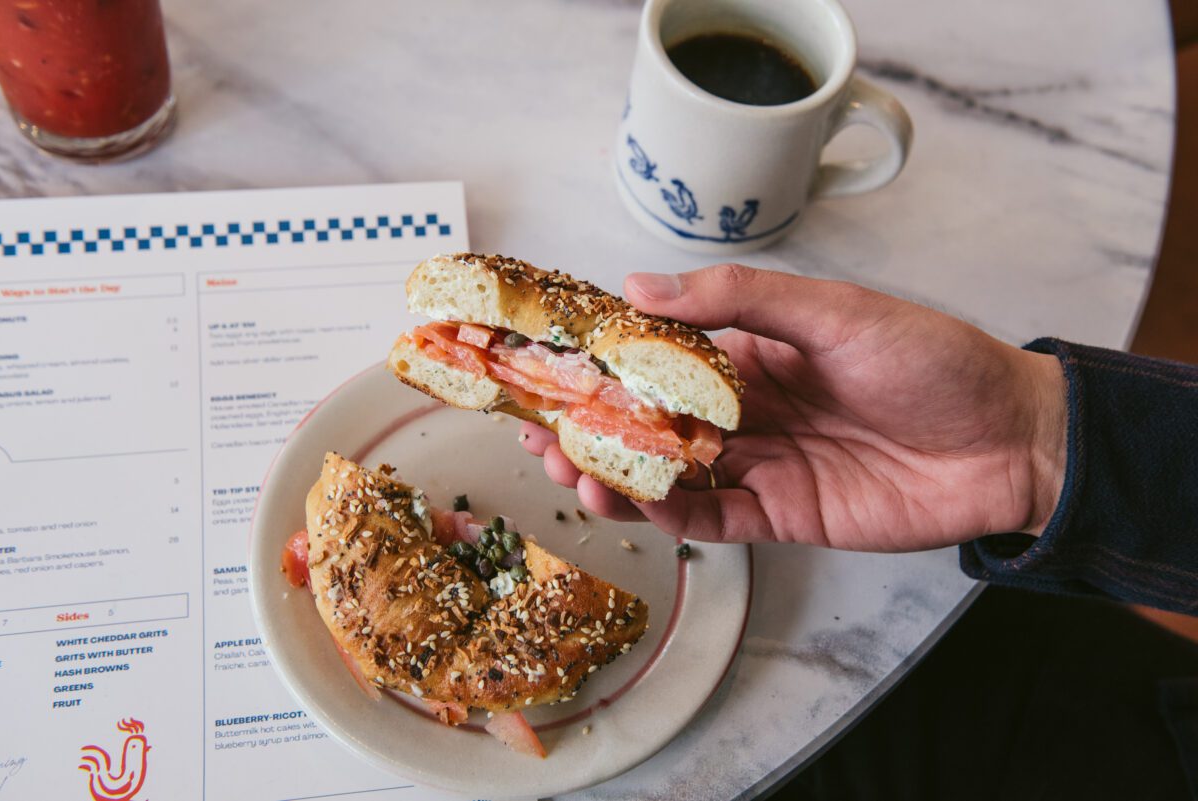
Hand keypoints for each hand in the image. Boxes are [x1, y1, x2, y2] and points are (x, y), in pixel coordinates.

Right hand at [519, 264, 1067, 550]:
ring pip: (672, 475)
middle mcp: (749, 411)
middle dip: (594, 427)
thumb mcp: (832, 312)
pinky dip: (671, 515)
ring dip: (618, 475)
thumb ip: (739, 302)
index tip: (548, 362)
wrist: (1011, 440)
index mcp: (754, 353)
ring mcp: (765, 465)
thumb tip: (642, 284)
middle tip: (540, 431)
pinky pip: (717, 519)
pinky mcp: (787, 515)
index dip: (602, 361)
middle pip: (652, 423)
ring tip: (571, 469)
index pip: (659, 356)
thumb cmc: (932, 360)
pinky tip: (634, 504)